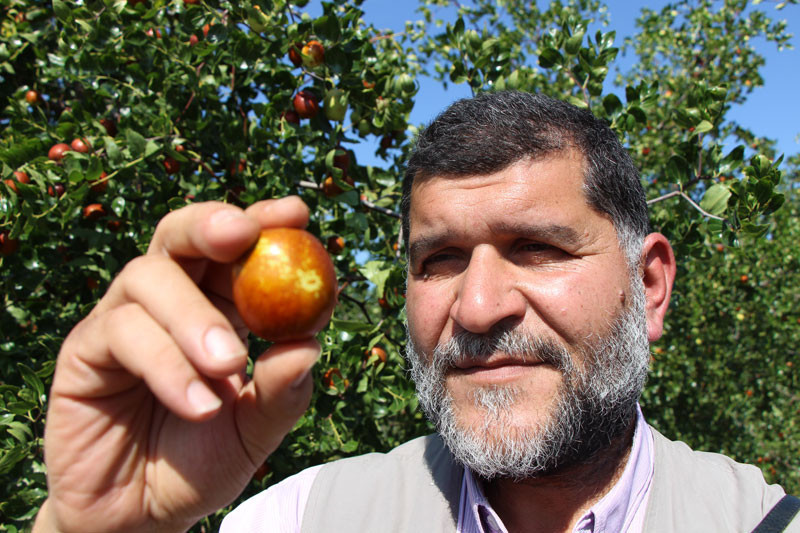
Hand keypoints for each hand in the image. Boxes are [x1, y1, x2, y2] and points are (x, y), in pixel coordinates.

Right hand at [34, 198, 320, 532]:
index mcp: (216, 305)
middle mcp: (167, 300)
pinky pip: (120, 333)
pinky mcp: (85, 351)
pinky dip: (166, 364)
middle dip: (211, 224)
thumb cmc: (202, 460)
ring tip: (229, 367)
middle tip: (243, 233)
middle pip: (179, 235)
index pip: (235, 249)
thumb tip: (309, 344)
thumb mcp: (256, 428)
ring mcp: (122, 320)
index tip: (296, 213)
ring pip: (148, 278)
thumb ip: (282, 390)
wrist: (141, 515)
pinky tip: (197, 404)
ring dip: (194, 317)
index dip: (262, 222)